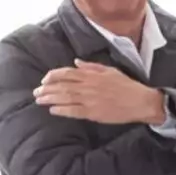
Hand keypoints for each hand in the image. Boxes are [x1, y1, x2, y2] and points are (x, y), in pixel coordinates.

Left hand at [35, 60, 164, 124]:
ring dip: (50, 99)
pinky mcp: (93, 113)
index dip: (53, 76)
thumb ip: (92, 66)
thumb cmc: (126, 85)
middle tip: (36, 92)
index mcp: (92, 75)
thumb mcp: (110, 70)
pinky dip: (61, 110)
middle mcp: (88, 86)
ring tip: (39, 101)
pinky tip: (53, 111)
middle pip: (61, 86)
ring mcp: (89, 100)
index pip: (67, 73)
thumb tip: (76, 62)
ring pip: (64, 98)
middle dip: (46, 89)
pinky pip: (73, 111)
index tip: (44, 80)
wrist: (139, 101)